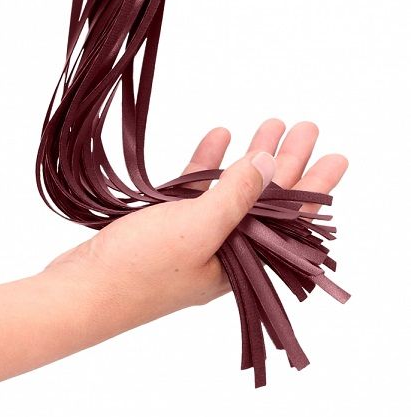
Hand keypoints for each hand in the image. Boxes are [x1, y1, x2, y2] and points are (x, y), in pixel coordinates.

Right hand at [42, 119, 348, 343]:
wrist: (80, 292)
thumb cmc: (139, 272)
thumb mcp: (198, 229)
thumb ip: (238, 195)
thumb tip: (269, 163)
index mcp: (242, 262)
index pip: (291, 221)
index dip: (314, 187)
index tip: (336, 156)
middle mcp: (224, 252)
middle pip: (267, 202)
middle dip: (286, 164)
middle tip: (305, 127)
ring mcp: (193, 239)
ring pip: (233, 192)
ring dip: (251, 159)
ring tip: (269, 123)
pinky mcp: (162, 228)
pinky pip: (196, 192)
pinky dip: (209, 166)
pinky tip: (219, 137)